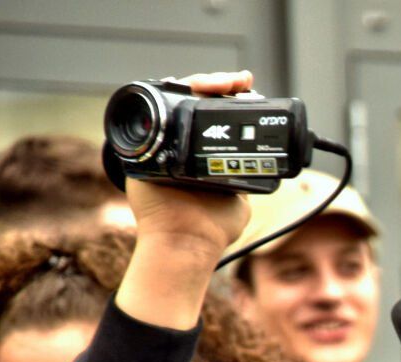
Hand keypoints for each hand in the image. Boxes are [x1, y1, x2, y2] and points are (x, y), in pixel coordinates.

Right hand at [122, 73, 256, 254]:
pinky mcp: (140, 144)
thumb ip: (244, 182)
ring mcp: (158, 143)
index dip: (230, 100)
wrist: (186, 240)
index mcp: (198, 156)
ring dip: (202, 84)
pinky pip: (152, 107)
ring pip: (176, 99)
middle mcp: (177, 146)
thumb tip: (260, 170)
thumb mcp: (237, 201)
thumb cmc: (212, 229)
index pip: (214, 119)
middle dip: (219, 86)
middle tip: (241, 82)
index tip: (248, 90)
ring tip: (226, 82)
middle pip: (195, 102)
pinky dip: (171, 90)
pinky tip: (194, 84)